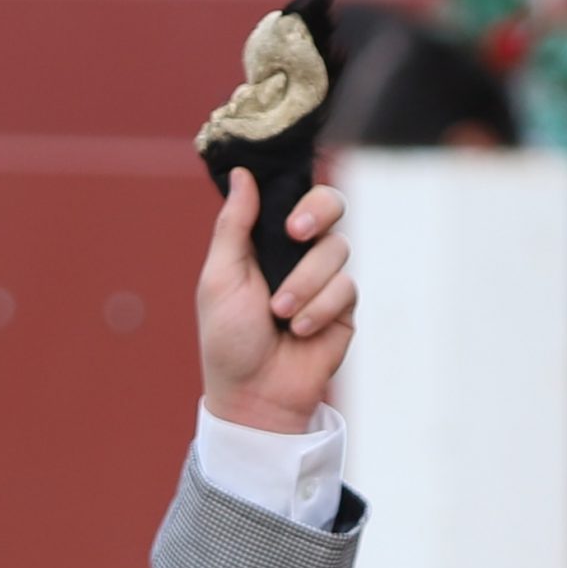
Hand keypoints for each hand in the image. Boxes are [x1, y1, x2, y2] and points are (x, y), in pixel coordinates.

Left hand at [197, 167, 356, 433]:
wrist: (253, 393)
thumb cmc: (228, 339)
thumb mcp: (220, 278)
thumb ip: (234, 226)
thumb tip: (241, 174)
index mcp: (263, 242)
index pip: (292, 196)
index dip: (298, 192)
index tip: (285, 212)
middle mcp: (296, 254)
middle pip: (331, 205)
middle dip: (318, 212)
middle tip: (296, 235)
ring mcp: (322, 278)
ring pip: (336, 249)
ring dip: (305, 282)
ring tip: (280, 314)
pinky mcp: (344, 306)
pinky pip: (347, 286)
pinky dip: (320, 308)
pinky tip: (300, 330)